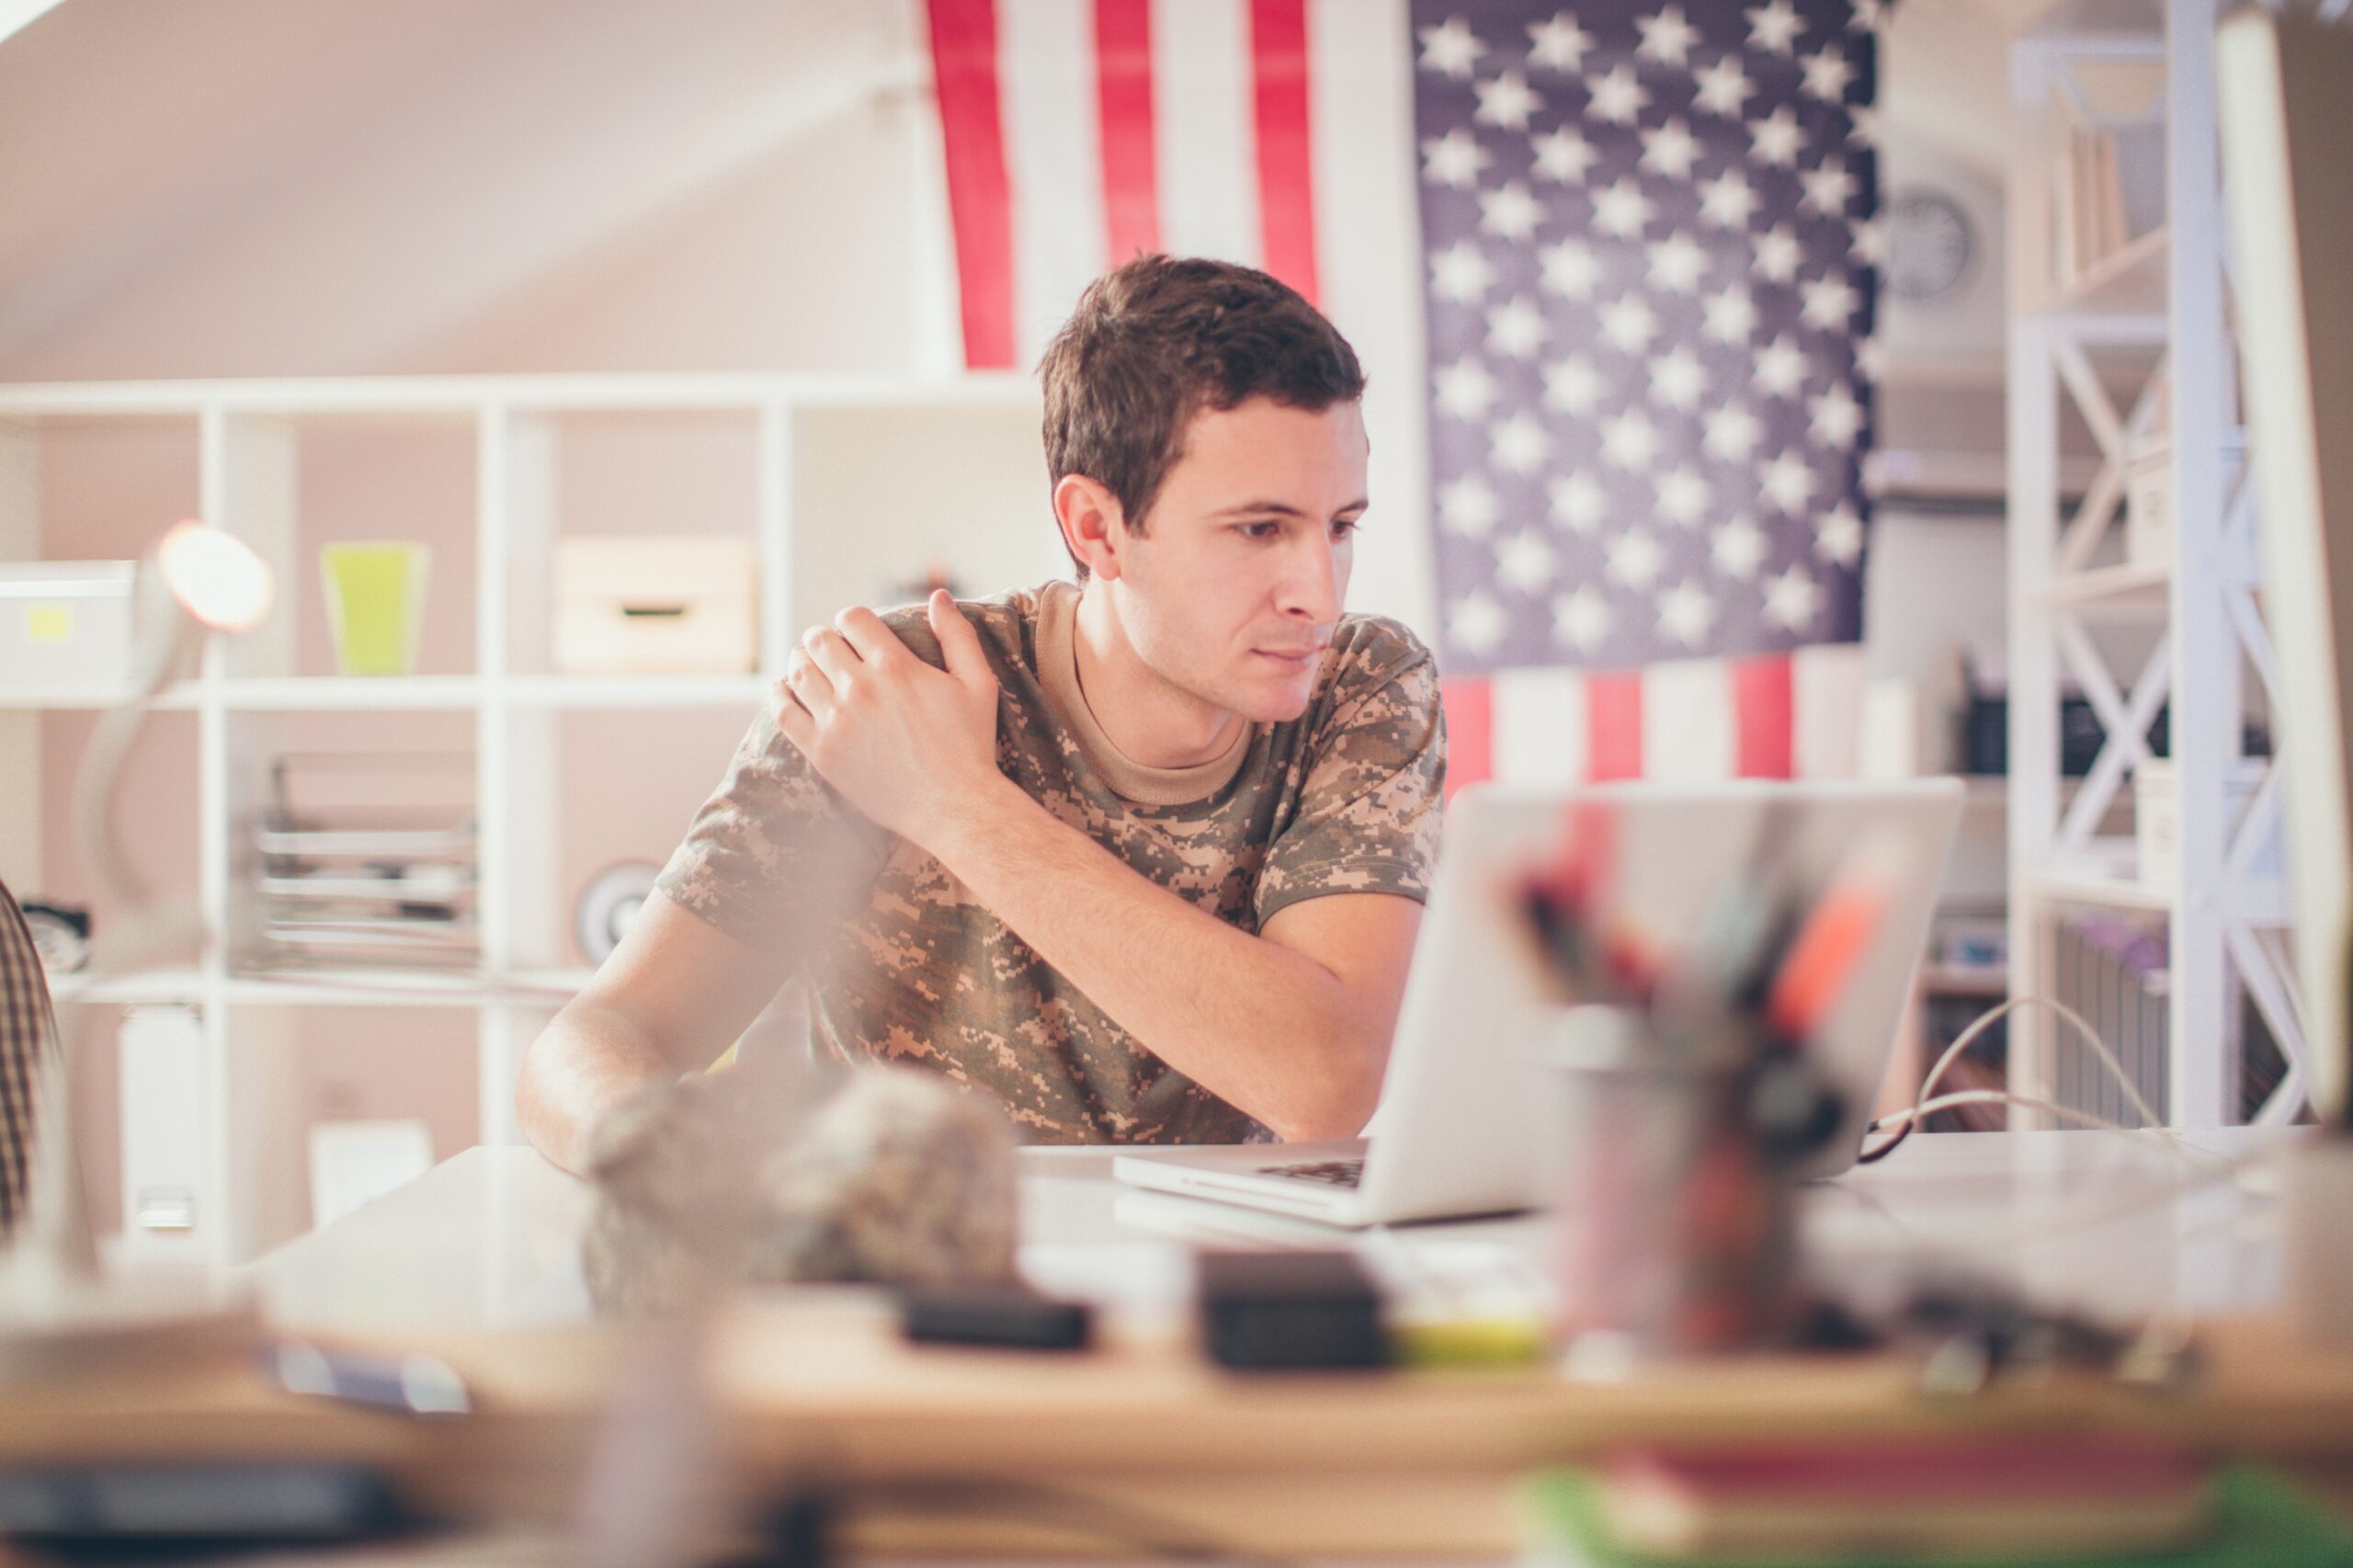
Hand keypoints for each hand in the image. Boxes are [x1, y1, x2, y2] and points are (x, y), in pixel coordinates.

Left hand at [773, 591, 1003, 844]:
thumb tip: (938, 595)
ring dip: (802, 661)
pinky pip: (783, 711)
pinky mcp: (822, 752)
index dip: (853, 621)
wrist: (954, 807)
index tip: (857, 634)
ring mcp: (837, 721)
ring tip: (811, 668)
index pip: (852, 618)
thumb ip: (957, 635)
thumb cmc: (971, 746)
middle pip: (819, 639)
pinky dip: (779, 694)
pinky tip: (787, 692)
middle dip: (824, 639)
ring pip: (798, 670)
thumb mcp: (977, 684)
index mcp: (895, 665)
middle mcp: (860, 688)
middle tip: (830, 650)